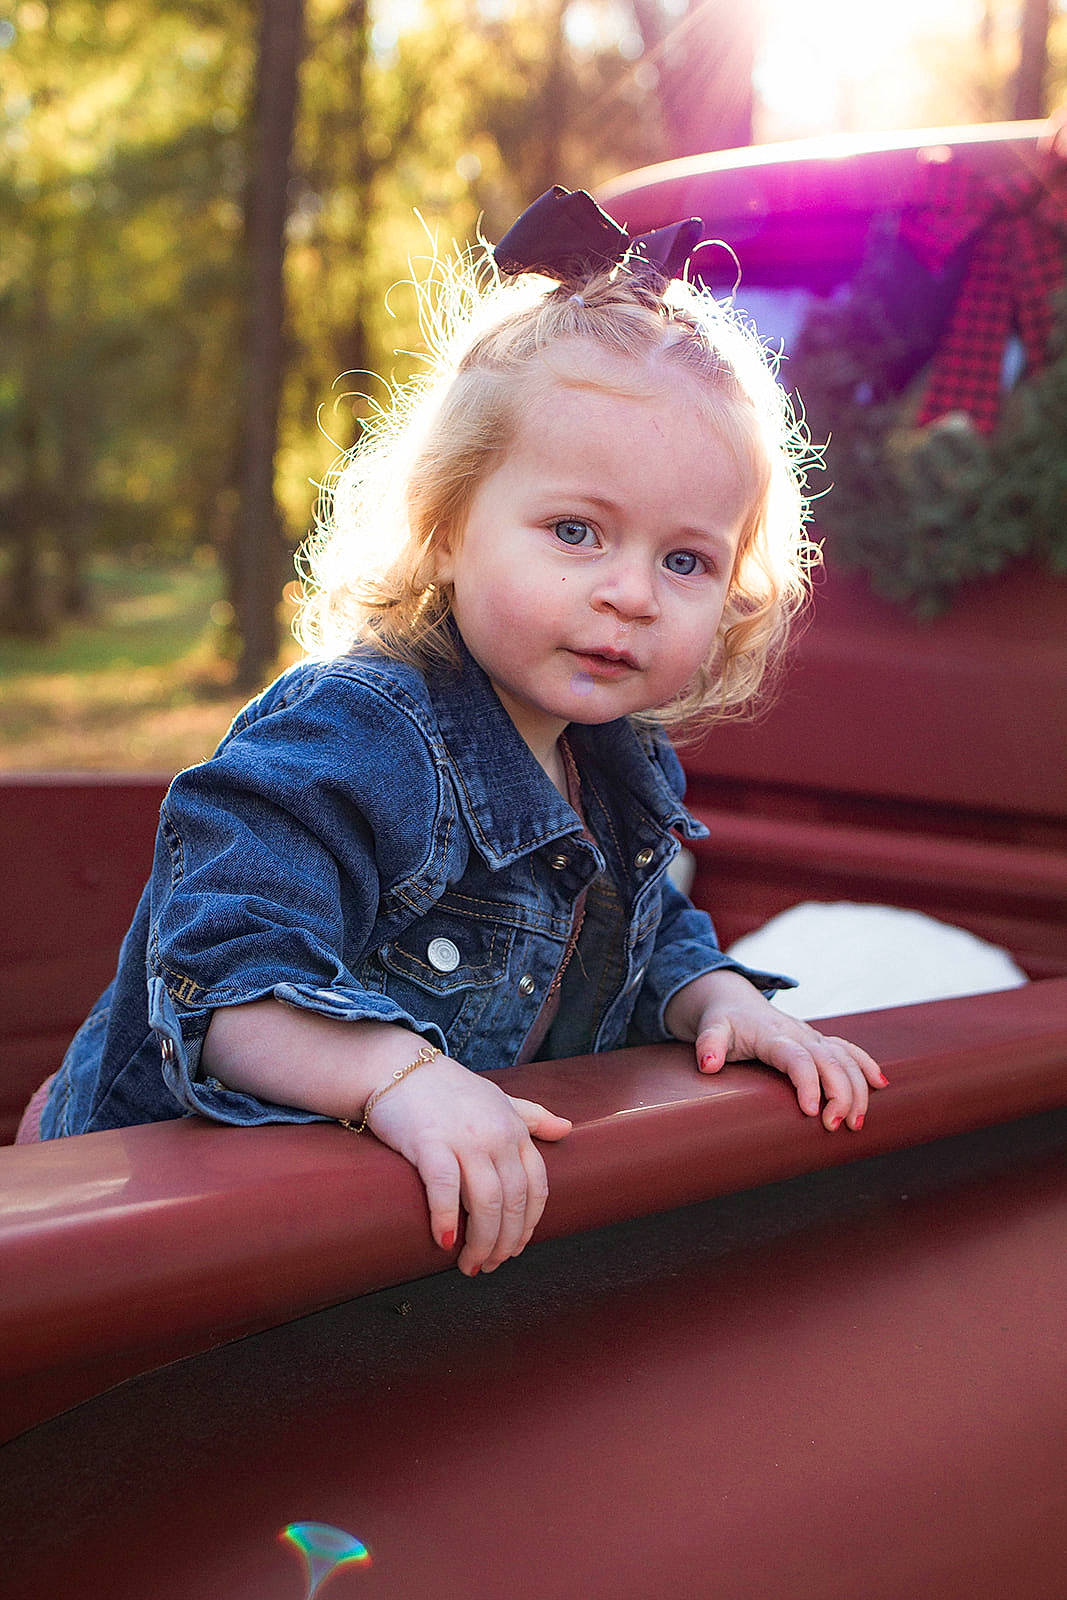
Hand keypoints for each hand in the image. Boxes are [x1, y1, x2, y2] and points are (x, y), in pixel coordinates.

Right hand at [365, 1053, 571, 1276]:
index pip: (536, 1188)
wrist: (400, 1067)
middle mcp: (496, 1136)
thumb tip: (567, 1128)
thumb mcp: (499, 1099)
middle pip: (513, 1203)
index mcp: (515, 1130)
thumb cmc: (450, 1090)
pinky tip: (445, 1241)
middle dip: (505, 1244)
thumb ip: (532, 1116)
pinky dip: (446, 1219)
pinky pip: (444, 1187)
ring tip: (469, 1264)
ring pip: (486, 1203)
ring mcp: (464, 1139)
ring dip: (480, 1243)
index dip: (528, 1225)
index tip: (515, 1248)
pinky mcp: (429, 1142)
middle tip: (489, 1266)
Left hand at [666, 968, 887, 1131]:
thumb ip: (708, 1043)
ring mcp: (812, 1037)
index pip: (797, 1058)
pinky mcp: (819, 1041)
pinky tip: (880, 1085)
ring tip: (857, 1123)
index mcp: (773, 1035)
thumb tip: (707, 1064)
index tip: (810, 1111)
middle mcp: (799, 1034)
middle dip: (840, 1093)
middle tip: (838, 1126)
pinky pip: (849, 1050)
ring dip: (857, 1089)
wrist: (735, 999)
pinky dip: (866, 1066)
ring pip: (845, 1059)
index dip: (807, 1083)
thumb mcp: (710, 1028)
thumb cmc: (722, 1021)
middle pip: (829, 1061)